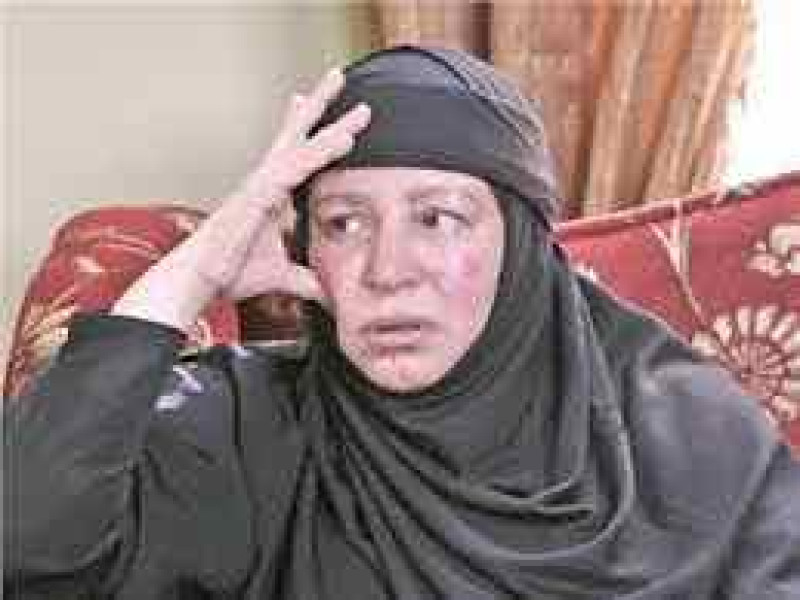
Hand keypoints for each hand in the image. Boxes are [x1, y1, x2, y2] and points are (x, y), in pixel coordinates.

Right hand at [193, 66, 370, 302]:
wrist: (199, 283)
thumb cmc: (228, 272)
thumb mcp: (282, 277)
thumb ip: (306, 281)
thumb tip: (327, 295)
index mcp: (269, 194)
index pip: (295, 154)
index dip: (308, 130)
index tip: (315, 105)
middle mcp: (264, 182)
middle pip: (295, 135)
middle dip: (319, 106)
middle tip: (338, 76)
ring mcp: (259, 186)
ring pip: (300, 146)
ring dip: (330, 123)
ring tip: (360, 109)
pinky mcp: (256, 197)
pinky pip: (293, 169)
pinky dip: (319, 153)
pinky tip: (343, 140)